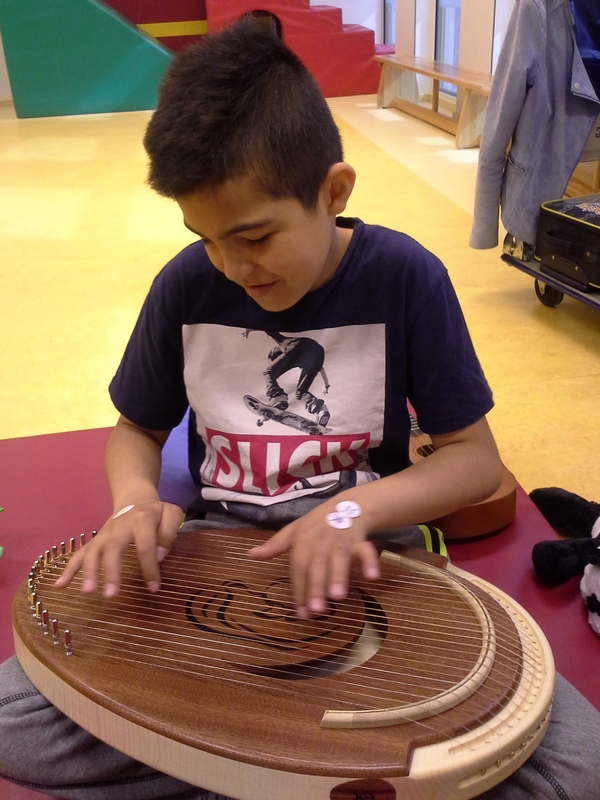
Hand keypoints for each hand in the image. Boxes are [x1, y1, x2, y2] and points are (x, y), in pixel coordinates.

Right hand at [54, 500, 182, 597]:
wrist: (134, 498)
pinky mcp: (95, 541)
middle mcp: (119, 527)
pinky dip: (68, 569)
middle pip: (113, 548)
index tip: (153, 588)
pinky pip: (79, 554)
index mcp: (141, 519)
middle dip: (110, 571)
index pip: (145, 545)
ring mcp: (104, 534)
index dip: (149, 567)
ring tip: (87, 592)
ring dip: (88, 571)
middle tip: (110, 595)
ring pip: (92, 551)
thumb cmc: (155, 512)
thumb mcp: (170, 514)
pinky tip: (59, 586)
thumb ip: (169, 532)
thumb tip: (159, 555)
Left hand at [248, 504, 379, 617]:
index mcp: (303, 539)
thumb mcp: (295, 530)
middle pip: (317, 565)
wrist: (348, 504)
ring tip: (337, 597)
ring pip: (340, 558)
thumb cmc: (317, 523)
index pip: (298, 566)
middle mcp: (321, 540)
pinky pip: (366, 550)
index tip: (299, 612)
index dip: (299, 589)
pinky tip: (372, 577)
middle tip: (317, 610)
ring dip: (339, 576)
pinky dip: (370, 562)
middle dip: (317, 587)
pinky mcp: (360, 540)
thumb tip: (251, 555)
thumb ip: (275, 545)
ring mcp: (341, 540)